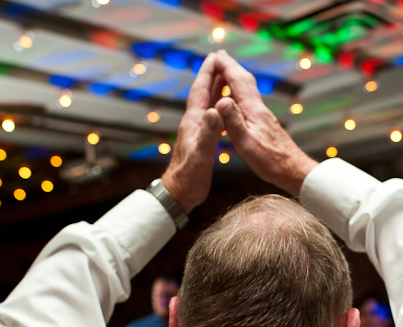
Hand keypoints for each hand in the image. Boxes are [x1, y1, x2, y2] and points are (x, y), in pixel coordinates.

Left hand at [161, 53, 224, 212]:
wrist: (178, 194)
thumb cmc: (189, 177)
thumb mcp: (202, 155)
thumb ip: (209, 133)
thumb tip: (214, 110)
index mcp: (193, 123)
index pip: (200, 92)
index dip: (207, 73)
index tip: (214, 56)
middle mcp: (193, 123)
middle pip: (203, 93)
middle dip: (211, 75)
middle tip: (221, 59)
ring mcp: (196, 131)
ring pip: (207, 104)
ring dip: (215, 89)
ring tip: (224, 77)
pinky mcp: (200, 140)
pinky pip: (211, 117)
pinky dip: (218, 107)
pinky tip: (222, 108)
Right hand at [213, 50, 317, 195]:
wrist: (293, 170)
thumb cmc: (270, 161)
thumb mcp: (246, 144)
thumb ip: (233, 122)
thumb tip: (222, 100)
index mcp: (252, 111)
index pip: (237, 82)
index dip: (225, 67)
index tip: (214, 55)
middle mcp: (259, 108)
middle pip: (244, 81)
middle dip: (230, 67)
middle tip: (218, 55)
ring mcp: (263, 115)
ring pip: (248, 89)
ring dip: (235, 77)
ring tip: (225, 71)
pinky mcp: (264, 122)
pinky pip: (249, 100)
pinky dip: (240, 92)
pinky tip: (238, 98)